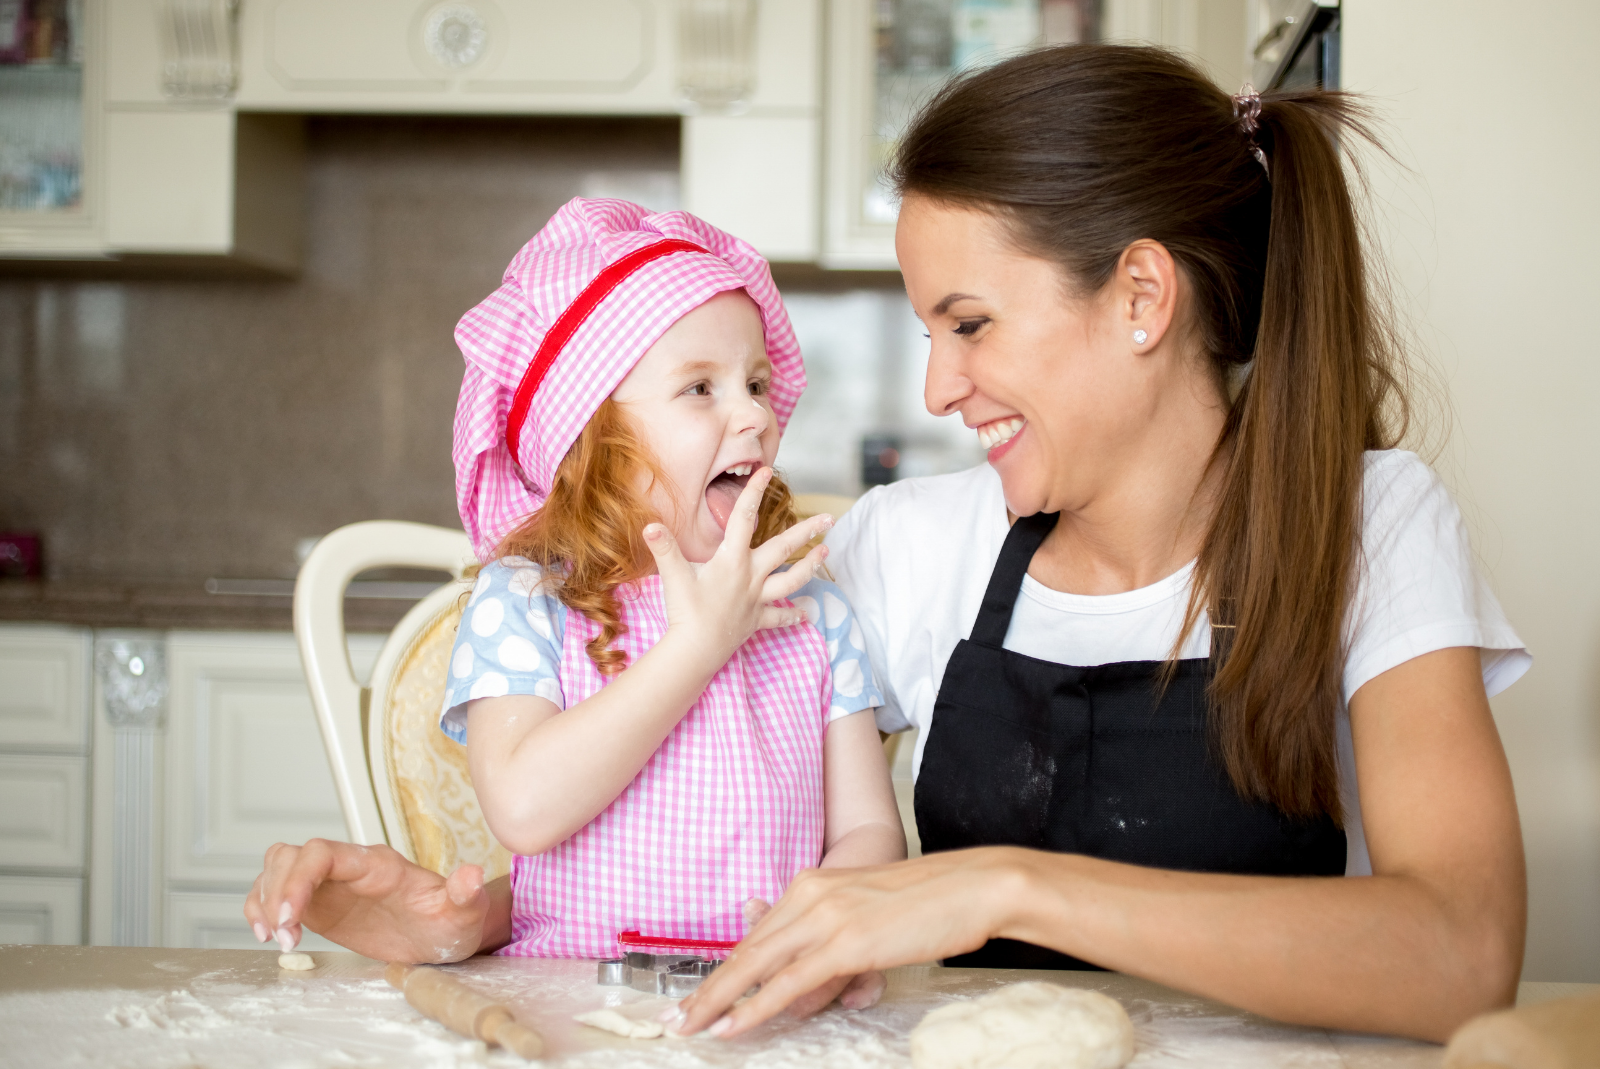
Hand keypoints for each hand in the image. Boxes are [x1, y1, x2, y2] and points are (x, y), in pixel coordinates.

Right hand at [243, 839, 509, 962]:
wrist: (444, 933)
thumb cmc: (451, 921)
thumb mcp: (463, 912)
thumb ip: (464, 894)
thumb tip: (472, 875)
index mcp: (377, 865)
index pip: (324, 853)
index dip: (298, 879)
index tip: (289, 917)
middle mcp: (348, 868)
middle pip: (292, 856)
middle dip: (276, 894)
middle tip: (284, 937)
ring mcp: (331, 884)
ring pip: (278, 868)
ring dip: (264, 901)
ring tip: (276, 939)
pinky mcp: (320, 904)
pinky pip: (276, 892)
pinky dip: (262, 909)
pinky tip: (271, 935)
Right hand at [644, 467, 831, 663]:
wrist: (695, 650)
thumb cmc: (685, 611)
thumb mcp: (673, 575)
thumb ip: (664, 548)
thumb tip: (650, 525)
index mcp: (732, 559)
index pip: (743, 517)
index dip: (754, 492)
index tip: (766, 471)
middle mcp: (751, 576)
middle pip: (784, 549)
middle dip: (807, 531)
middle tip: (829, 519)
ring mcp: (757, 599)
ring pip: (792, 580)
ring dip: (811, 566)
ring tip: (826, 553)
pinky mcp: (757, 620)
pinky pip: (779, 617)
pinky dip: (793, 615)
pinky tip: (807, 614)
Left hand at [678, 848, 1028, 1037]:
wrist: (975, 884)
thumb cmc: (931, 902)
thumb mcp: (869, 915)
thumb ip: (833, 940)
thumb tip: (806, 981)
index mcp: (814, 884)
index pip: (757, 933)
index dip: (723, 967)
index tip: (696, 994)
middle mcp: (811, 894)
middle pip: (745, 949)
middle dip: (706, 988)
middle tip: (673, 1018)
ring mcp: (826, 916)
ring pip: (755, 966)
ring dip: (716, 1001)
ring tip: (688, 1026)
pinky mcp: (846, 941)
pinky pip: (787, 982)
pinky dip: (753, 1007)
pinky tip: (732, 1025)